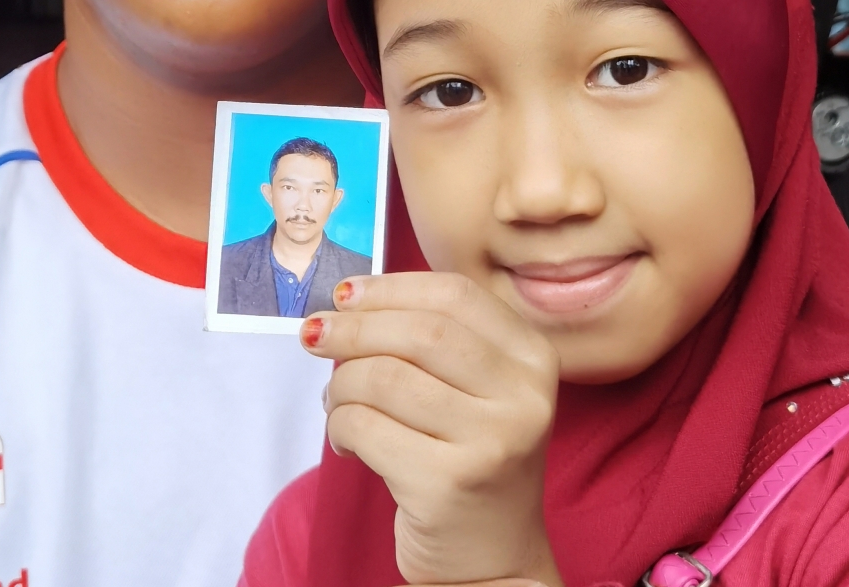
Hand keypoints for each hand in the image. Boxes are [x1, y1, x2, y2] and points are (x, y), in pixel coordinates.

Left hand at [301, 272, 563, 585]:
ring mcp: (491, 441)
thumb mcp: (478, 388)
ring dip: (341, 385)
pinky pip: (365, 428)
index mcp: (533, 357)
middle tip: (315, 335)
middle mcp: (524, 396)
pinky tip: (346, 440)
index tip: (346, 293)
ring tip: (336, 401)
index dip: (392, 288)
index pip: (455, 295)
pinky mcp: (448, 484)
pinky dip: (339, 426)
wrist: (494, 560)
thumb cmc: (471, 456)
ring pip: (384, 378)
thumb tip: (350, 299)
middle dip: (354, 328)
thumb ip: (434, 336)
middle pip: (419, 332)